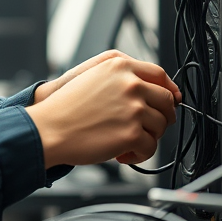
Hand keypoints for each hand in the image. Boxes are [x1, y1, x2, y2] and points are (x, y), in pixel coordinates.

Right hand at [25, 56, 180, 167]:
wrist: (50, 129)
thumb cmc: (67, 107)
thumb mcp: (93, 75)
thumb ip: (123, 76)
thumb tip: (153, 88)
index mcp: (120, 66)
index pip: (159, 74)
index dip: (168, 89)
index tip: (171, 99)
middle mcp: (130, 84)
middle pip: (166, 100)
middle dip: (161, 116)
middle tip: (147, 127)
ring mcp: (134, 108)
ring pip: (161, 125)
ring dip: (147, 137)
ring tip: (127, 141)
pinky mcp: (132, 133)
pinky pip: (151, 147)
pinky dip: (139, 155)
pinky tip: (123, 153)